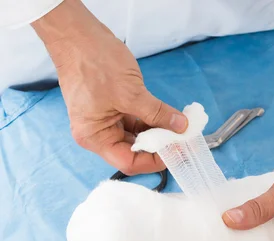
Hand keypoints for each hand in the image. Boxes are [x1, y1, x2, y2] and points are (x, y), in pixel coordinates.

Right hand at [31, 0, 187, 174]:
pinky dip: (152, 121)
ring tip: (180, 130)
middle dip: (159, 147)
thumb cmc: (94, 63)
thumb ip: (158, 113)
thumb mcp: (132, 93)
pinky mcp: (113, 107)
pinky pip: (135, 121)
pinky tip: (170, 119)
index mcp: (94, 136)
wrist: (78, 34)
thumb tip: (182, 127)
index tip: (177, 152)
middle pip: (133, 151)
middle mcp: (97, 133)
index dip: (154, 161)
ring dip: (158, 134)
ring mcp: (105, 120)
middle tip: (184, 141)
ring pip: (137, 136)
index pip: (128, 162)